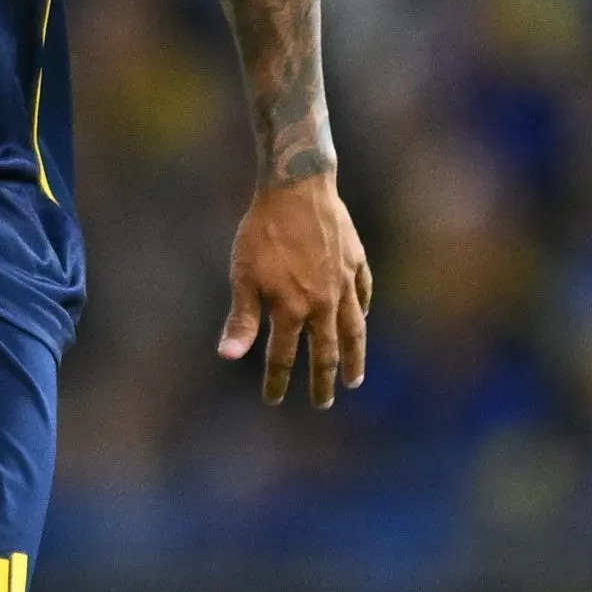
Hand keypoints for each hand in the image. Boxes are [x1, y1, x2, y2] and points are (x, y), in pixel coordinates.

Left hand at [216, 169, 371, 406]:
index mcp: (292, 310)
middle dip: (322, 382)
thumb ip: (241, 319)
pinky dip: (362, 311)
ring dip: (353, 358)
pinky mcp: (356, 262)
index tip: (273, 400)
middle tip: (323, 403)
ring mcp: (344, 284)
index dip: (277, 382)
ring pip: (353, 331)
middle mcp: (323, 304)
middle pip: (325, 353)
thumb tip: (228, 357)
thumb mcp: (243, 275)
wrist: (298, 188)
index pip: (284, 358)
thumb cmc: (263, 231)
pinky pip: (363, 294)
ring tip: (354, 379)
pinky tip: (361, 318)